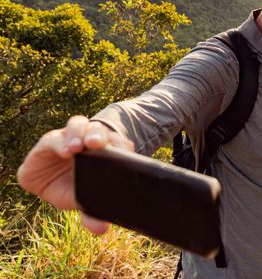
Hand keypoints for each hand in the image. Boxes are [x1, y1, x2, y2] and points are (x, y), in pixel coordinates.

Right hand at [16, 115, 133, 233]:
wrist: (46, 180)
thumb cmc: (74, 186)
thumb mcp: (83, 200)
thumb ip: (92, 213)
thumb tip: (101, 229)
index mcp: (106, 151)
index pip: (118, 144)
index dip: (120, 146)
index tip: (122, 152)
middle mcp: (89, 139)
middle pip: (99, 130)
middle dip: (99, 135)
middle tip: (97, 144)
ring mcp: (70, 137)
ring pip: (79, 125)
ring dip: (79, 133)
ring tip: (76, 147)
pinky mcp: (50, 140)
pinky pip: (56, 137)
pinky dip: (60, 142)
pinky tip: (63, 150)